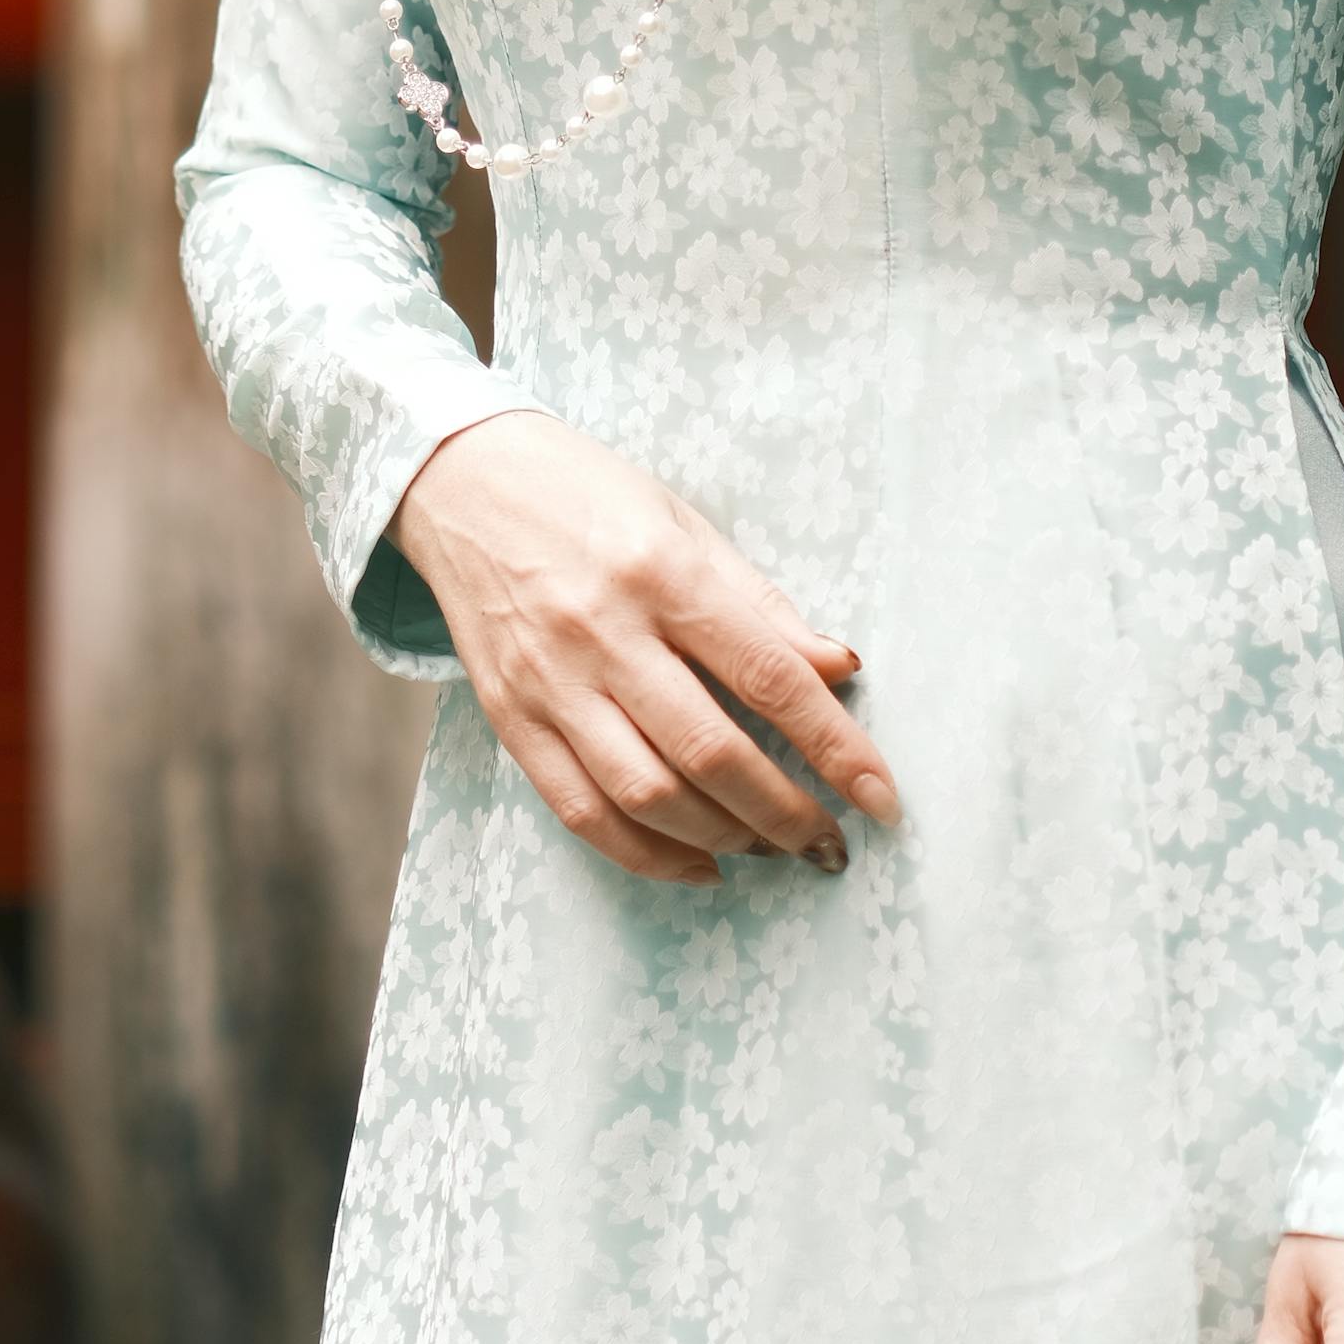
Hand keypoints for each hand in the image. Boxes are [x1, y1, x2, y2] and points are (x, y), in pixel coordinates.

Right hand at [387, 407, 899, 893]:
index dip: (836, 748)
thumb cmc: (587, 495)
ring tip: (770, 845)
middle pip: (711, 752)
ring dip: (724, 837)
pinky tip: (697, 861)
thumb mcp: (686, 526)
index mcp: (663, 572)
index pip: (769, 678)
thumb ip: (760, 607)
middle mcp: (604, 632)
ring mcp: (550, 682)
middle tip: (829, 841)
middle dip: (786, 812)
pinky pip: (580, 811)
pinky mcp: (510, 719)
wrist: (459, 481)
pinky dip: (646, 854)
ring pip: (648, 795)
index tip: (883, 797)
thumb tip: (838, 671)